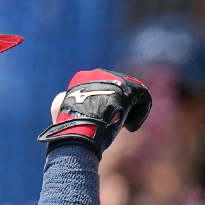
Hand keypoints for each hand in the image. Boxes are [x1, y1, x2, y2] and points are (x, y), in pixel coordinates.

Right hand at [38, 69, 152, 154]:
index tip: (105, 119)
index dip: (108, 105)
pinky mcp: (130, 90)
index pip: (104, 88)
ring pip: (133, 93)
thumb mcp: (61, 110)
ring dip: (132, 111)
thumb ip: (70, 102)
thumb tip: (68, 101)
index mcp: (83, 78)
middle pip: (119, 89)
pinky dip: (141, 114)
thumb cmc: (71, 126)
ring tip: (126, 126)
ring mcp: (115, 80)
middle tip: (118, 122)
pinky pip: (144, 97)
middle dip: (122, 107)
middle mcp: (99, 74)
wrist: (79, 129)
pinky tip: (131, 127)